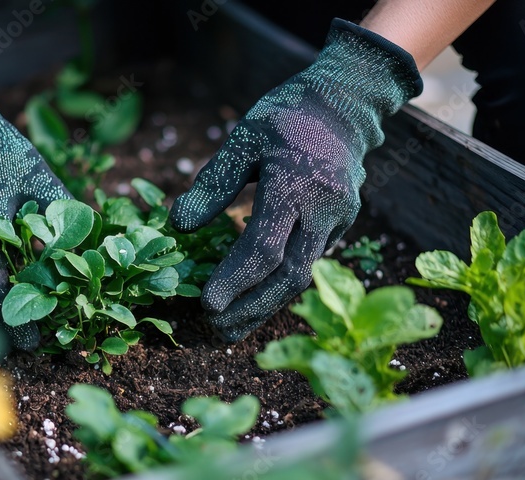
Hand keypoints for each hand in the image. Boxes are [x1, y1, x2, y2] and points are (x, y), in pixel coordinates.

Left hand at [171, 19, 421, 341]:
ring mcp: (337, 221)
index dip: (235, 280)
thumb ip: (213, 183)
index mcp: (295, 185)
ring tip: (231, 329)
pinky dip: (279, 287)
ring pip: (302, 277)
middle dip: (251, 308)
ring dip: (266, 307)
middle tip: (215, 330)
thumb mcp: (243, 139)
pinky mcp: (340, 226)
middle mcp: (322, 209)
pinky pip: (308, 264)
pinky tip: (254, 302)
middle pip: (289, 275)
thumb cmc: (285, 119)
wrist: (345, 106)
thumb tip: (179, 226)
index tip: (207, 304)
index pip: (264, 247)